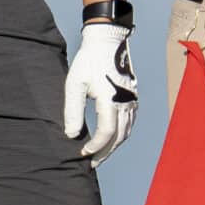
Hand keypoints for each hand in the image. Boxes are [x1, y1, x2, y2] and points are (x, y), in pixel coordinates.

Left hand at [61, 21, 137, 164]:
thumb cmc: (88, 61)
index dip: (95, 147)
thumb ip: (72, 111)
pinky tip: (111, 138)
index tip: (82, 153)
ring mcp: (131, 100)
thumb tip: (71, 135)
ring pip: (126, 132)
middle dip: (105, 152)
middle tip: (92, 163)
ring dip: (114, 146)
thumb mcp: (74, 84)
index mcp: (110, 100)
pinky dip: (121, 134)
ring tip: (100, 154)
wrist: (107, 41)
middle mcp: (124, 102)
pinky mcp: (132, 97)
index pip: (106, 133)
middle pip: (118, 137)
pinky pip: (130, 122)